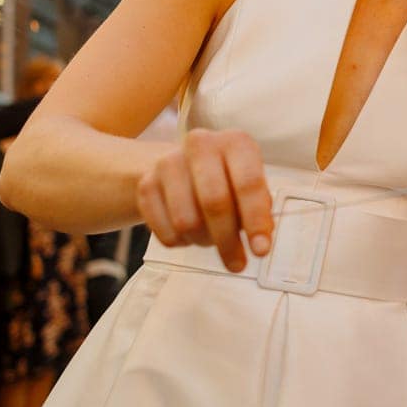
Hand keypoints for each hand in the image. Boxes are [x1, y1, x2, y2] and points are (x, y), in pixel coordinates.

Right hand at [134, 128, 273, 271]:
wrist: (185, 165)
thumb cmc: (229, 179)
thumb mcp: (251, 187)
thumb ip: (260, 211)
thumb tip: (260, 239)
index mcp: (236, 142)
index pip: (248, 183)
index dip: (256, 220)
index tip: (260, 250)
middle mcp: (201, 144)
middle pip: (214, 202)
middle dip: (228, 240)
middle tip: (237, 264)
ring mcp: (168, 163)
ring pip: (186, 221)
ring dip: (203, 241)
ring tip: (212, 238)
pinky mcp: (146, 184)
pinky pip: (165, 232)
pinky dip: (182, 242)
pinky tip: (190, 233)